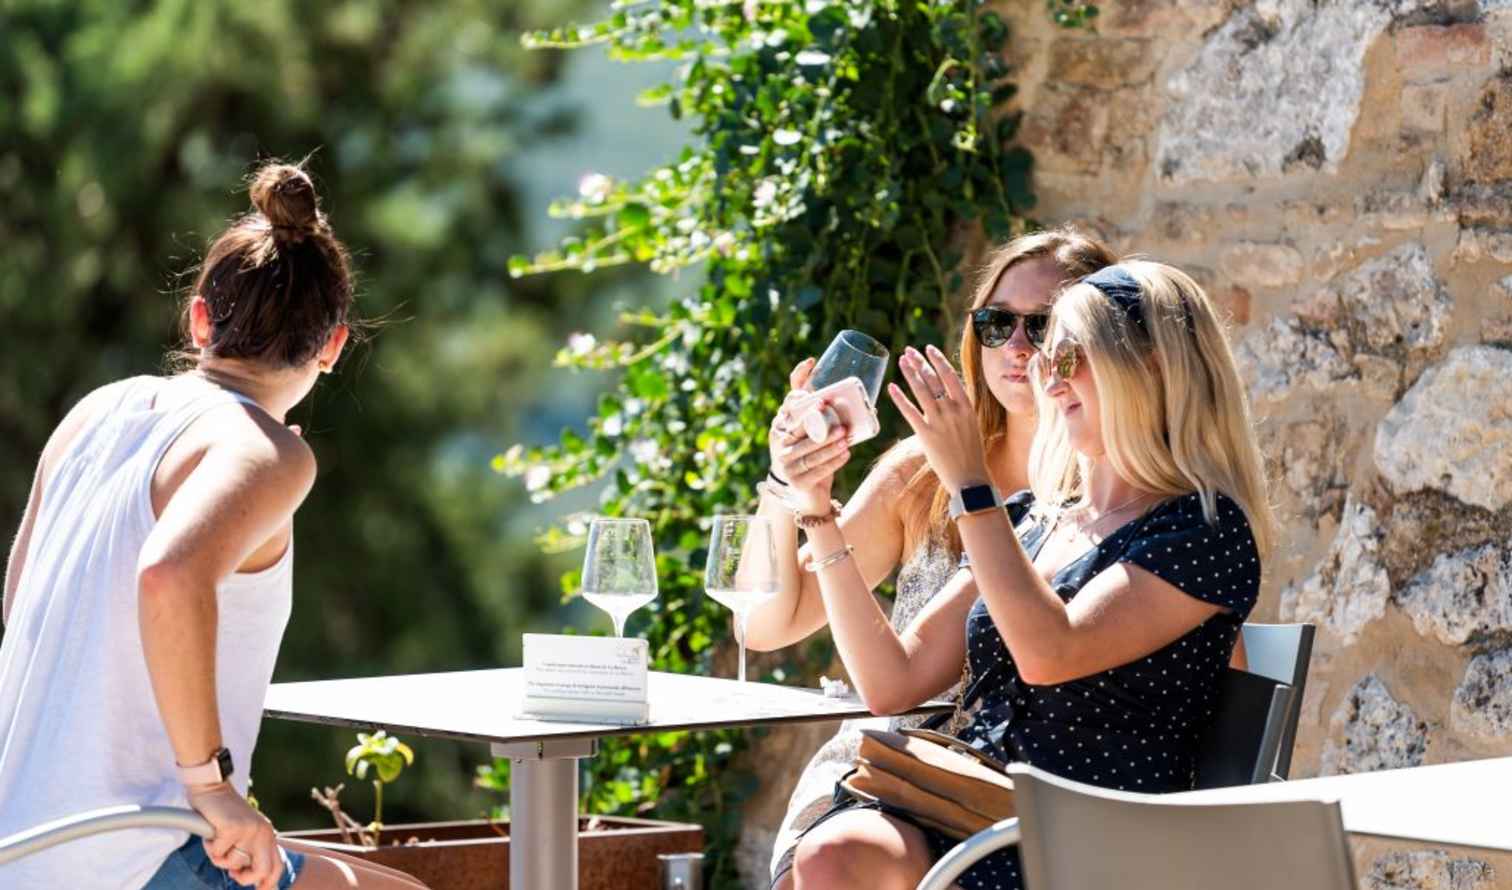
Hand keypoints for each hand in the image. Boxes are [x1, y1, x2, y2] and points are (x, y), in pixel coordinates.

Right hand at [188, 782, 281, 889]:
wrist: (212, 787)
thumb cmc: (224, 812)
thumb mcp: (244, 832)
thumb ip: (250, 852)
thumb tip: (252, 880)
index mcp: (268, 834)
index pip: (277, 866)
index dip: (269, 883)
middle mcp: (263, 833)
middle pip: (262, 871)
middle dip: (245, 878)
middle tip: (234, 873)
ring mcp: (249, 831)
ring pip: (232, 864)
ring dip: (218, 856)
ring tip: (217, 839)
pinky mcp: (233, 829)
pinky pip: (217, 853)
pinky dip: (209, 847)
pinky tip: (211, 832)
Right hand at [769, 358, 851, 513]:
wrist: (808, 493)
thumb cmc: (813, 455)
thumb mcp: (813, 433)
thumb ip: (819, 411)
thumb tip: (843, 389)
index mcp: (782, 427)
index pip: (788, 407)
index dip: (801, 399)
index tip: (821, 399)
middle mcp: (780, 444)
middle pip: (800, 432)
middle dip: (820, 426)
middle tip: (839, 422)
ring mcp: (786, 465)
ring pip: (810, 453)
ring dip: (829, 446)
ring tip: (845, 439)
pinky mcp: (797, 482)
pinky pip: (816, 471)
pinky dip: (833, 462)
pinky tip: (845, 455)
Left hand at [887, 345, 989, 491]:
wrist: (970, 479)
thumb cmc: (971, 453)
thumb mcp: (970, 425)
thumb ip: (958, 409)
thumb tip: (945, 397)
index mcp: (966, 405)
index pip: (950, 375)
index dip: (937, 360)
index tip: (929, 348)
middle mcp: (952, 410)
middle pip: (933, 379)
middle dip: (919, 362)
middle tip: (909, 351)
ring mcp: (939, 421)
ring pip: (921, 390)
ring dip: (910, 373)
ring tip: (901, 361)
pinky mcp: (926, 434)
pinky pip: (910, 412)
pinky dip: (900, 398)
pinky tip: (892, 387)